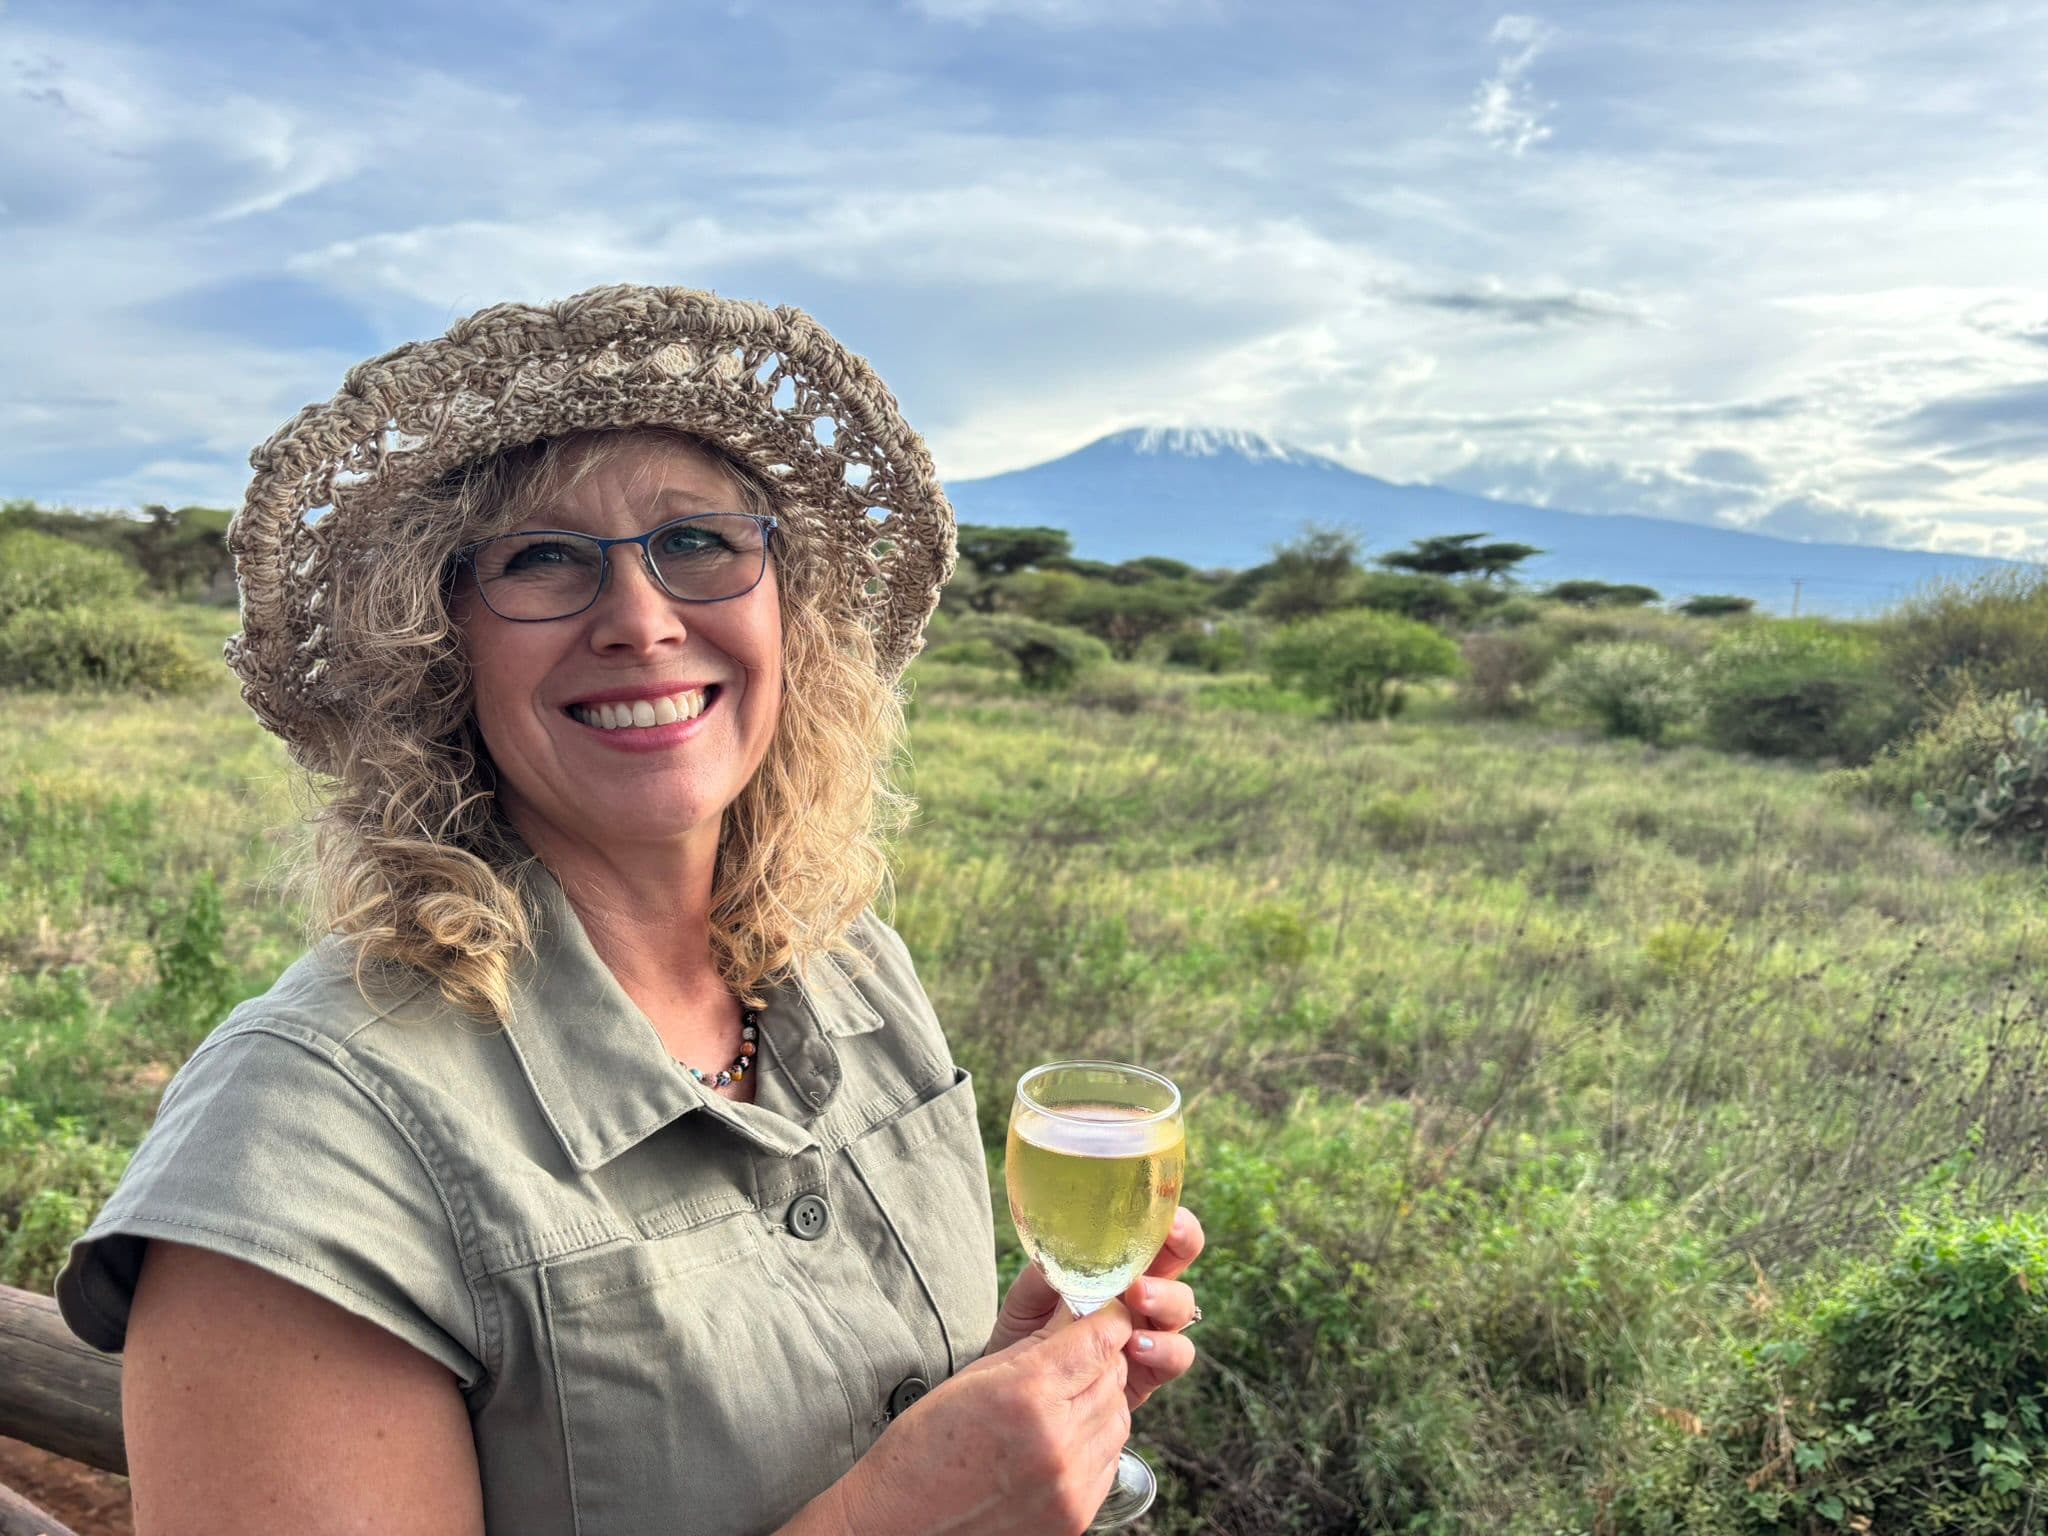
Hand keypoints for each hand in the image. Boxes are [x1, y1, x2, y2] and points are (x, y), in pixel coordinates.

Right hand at [837, 1299, 1134, 1535]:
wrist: (901, 1526)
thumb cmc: (925, 1447)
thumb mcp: (974, 1377)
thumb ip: (1036, 1345)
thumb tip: (1076, 1312)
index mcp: (1027, 1394)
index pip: (1099, 1339)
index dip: (1107, 1318)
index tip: (1106, 1311)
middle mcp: (1057, 1440)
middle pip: (1113, 1376)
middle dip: (1102, 1357)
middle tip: (1080, 1351)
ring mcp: (1070, 1484)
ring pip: (1118, 1418)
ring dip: (1101, 1399)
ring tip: (1067, 1396)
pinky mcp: (1076, 1515)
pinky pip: (1109, 1460)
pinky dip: (1096, 1441)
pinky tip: (1064, 1436)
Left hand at [984, 1206, 1204, 1410]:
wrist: (1019, 1395)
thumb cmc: (1025, 1336)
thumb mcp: (1027, 1300)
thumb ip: (1045, 1275)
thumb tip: (1061, 1251)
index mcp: (1119, 1265)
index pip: (1155, 1230)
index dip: (1170, 1219)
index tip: (1165, 1216)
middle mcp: (1143, 1293)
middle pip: (1183, 1258)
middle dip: (1179, 1249)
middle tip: (1147, 1253)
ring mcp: (1151, 1331)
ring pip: (1183, 1308)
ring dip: (1166, 1300)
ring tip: (1138, 1298)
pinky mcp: (1150, 1372)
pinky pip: (1177, 1356)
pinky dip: (1165, 1348)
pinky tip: (1137, 1346)